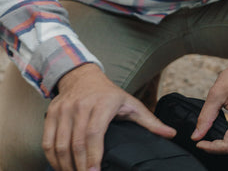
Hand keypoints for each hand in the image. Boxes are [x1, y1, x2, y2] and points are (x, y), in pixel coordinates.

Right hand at [42, 63, 175, 170]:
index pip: (94, 133)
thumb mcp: (131, 104)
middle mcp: (81, 105)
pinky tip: (62, 168)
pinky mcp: (52, 113)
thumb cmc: (109, 94)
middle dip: (79, 167)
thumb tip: (170, 134)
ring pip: (59, 145)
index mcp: (103, 103)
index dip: (93, 156)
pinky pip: (47, 142)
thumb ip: (150, 121)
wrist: (82, 76)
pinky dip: (52, 159)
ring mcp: (64, 109)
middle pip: (76, 143)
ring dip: (65, 166)